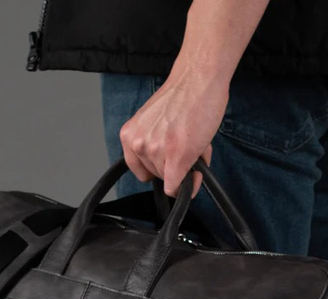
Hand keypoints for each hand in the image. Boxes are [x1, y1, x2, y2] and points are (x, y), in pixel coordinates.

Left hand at [117, 68, 228, 198]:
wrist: (197, 80)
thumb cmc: (182, 98)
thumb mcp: (154, 124)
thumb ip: (154, 147)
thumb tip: (169, 172)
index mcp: (130, 136)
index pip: (141, 171)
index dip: (159, 169)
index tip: (169, 163)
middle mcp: (139, 144)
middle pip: (157, 176)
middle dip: (174, 166)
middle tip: (187, 145)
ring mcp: (156, 151)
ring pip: (170, 180)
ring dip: (186, 168)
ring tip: (194, 144)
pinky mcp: (175, 157)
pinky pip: (176, 188)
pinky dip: (188, 186)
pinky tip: (197, 171)